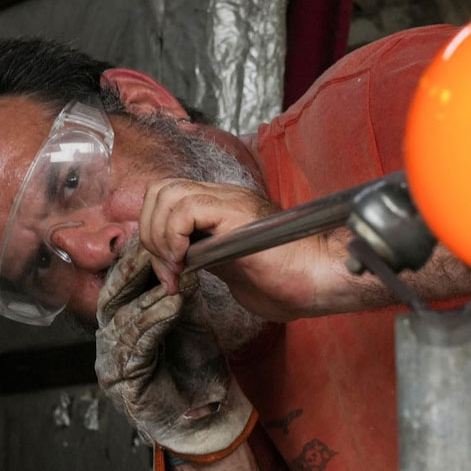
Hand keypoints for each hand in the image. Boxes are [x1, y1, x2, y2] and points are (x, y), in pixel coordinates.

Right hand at [95, 238, 253, 455]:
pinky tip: (172, 306)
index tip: (158, 235)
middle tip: (157, 249)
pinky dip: (154, 322)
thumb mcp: (188, 315)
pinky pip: (136, 345)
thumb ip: (180, 285)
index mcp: (122, 320)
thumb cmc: (197, 365)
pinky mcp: (122, 382)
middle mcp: (111, 339)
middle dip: (134, 271)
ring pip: (122, 319)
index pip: (119, 282)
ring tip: (173, 278)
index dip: (135, 257)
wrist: (208, 412)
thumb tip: (182, 246)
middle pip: (111, 295)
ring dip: (149, 296)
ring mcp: (111, 362)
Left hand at [139, 178, 334, 321]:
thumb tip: (178, 263)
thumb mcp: (233, 268)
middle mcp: (223, 196)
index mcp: (222, 207)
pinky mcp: (235, 213)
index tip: (169, 274)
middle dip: (150, 233)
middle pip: (160, 190)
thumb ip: (205, 256)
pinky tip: (187, 262)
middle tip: (168, 271)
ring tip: (177, 268)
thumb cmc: (288, 281)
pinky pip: (185, 208)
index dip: (154, 232)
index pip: (167, 198)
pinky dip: (174, 236)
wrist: (320, 278)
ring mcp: (230, 200)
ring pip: (166, 193)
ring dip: (160, 236)